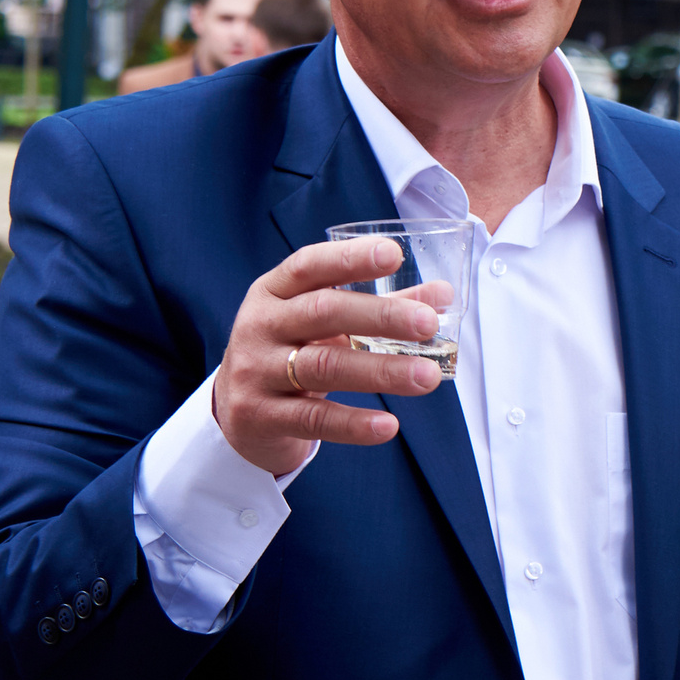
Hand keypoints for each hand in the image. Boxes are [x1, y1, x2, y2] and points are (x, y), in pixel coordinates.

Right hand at [215, 237, 448, 475]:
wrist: (236, 414)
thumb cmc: (293, 352)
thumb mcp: (325, 324)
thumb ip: (381, 306)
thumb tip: (442, 295)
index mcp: (274, 293)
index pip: (309, 266)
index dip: (350, 258)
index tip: (394, 254)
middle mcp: (260, 326)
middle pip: (322, 312)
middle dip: (380, 316)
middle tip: (427, 324)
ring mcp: (255, 372)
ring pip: (322, 366)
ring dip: (381, 371)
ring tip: (427, 377)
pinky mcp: (259, 416)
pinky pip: (312, 419)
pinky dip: (353, 422)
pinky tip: (388, 425)